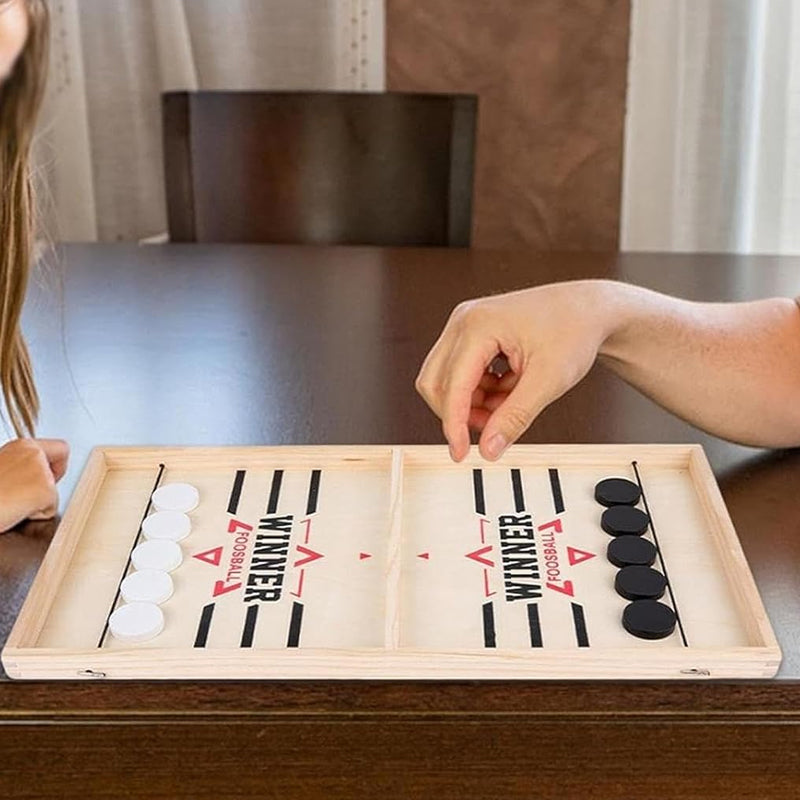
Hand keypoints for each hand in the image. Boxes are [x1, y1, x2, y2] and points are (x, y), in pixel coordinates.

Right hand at [0, 438, 69, 531]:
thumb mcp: (2, 468)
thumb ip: (19, 467)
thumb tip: (29, 478)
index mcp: (22, 446)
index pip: (59, 447)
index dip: (55, 463)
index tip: (48, 474)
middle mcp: (34, 454)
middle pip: (62, 464)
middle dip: (53, 479)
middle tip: (32, 494)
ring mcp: (42, 472)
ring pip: (53, 492)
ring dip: (37, 503)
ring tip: (11, 504)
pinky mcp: (46, 491)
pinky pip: (48, 510)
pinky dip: (34, 516)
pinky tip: (13, 512)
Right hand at [416, 281, 618, 460]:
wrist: (588, 309)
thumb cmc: (573, 331)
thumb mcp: (548, 381)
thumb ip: (514, 417)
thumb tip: (488, 449)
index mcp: (478, 326)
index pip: (452, 386)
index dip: (454, 425)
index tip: (461, 454)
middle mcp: (463, 321)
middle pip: (436, 382)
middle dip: (460, 412)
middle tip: (493, 427)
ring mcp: (464, 324)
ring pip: (446, 379)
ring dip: (473, 402)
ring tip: (512, 401)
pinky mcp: (470, 332)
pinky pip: (459, 372)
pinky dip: (480, 391)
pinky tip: (508, 389)